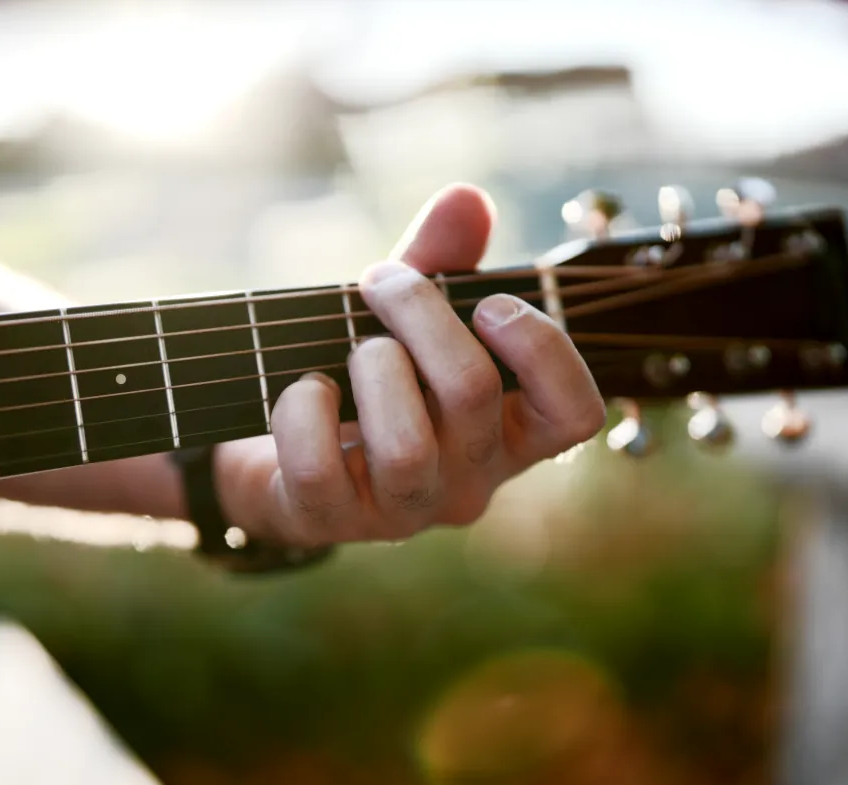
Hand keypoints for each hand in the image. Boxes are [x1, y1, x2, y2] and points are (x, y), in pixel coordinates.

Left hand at [215, 184, 604, 543]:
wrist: (272, 451)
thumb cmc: (359, 379)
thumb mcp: (403, 316)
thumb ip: (441, 261)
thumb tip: (466, 199)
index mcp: (505, 432)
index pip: (574, 414)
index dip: (544, 349)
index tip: (488, 303)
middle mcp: (466, 481)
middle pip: (473, 394)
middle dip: (421, 314)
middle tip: (382, 282)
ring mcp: (399, 510)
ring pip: (406, 448)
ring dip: (371, 368)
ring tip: (351, 348)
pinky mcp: (326, 521)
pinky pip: (318, 466)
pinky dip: (303, 409)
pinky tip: (303, 388)